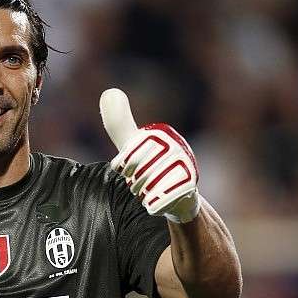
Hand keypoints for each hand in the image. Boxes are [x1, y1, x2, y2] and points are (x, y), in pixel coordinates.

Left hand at [100, 88, 198, 223]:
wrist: (178, 195)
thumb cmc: (151, 165)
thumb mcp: (133, 143)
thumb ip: (120, 123)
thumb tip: (109, 92)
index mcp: (162, 135)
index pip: (130, 153)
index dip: (124, 165)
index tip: (126, 170)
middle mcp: (177, 148)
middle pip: (139, 171)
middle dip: (135, 181)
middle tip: (140, 184)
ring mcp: (185, 168)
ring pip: (146, 187)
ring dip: (143, 193)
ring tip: (149, 192)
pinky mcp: (188, 189)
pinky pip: (159, 200)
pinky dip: (153, 204)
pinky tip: (154, 203)